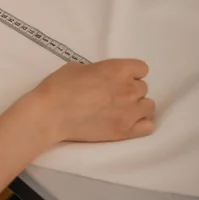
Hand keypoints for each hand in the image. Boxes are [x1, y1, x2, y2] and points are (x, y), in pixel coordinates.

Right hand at [30, 59, 155, 142]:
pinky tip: (126, 123)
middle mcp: (129, 89)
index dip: (129, 74)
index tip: (117, 80)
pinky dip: (140, 124)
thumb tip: (100, 78)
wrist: (50, 115)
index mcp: (118, 69)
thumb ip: (97, 72)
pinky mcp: (125, 131)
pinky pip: (148, 126)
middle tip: (112, 98)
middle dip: (129, 91)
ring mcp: (129, 112)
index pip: (141, 69)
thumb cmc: (58, 87)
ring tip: (120, 112)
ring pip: (148, 107)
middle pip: (143, 88)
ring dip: (137, 107)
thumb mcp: (76, 68)